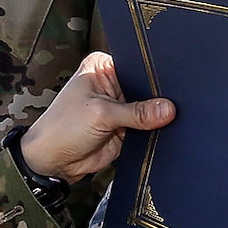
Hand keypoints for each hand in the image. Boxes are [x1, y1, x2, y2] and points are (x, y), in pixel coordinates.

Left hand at [19, 52, 174, 182]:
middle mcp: (112, 83)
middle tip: (175, 103)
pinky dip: (154, 132)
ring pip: (149, 109)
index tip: (173, 82)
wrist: (53, 163)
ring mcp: (120, 107)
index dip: (153, 73)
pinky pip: (147, 128)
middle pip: (146, 87)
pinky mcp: (125, 128)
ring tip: (170, 119)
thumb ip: (137, 112)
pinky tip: (164, 131)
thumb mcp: (101, 114)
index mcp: (102, 67)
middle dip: (157, 97)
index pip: (136, 64)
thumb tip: (168, 109)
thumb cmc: (62, 129)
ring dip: (156, 117)